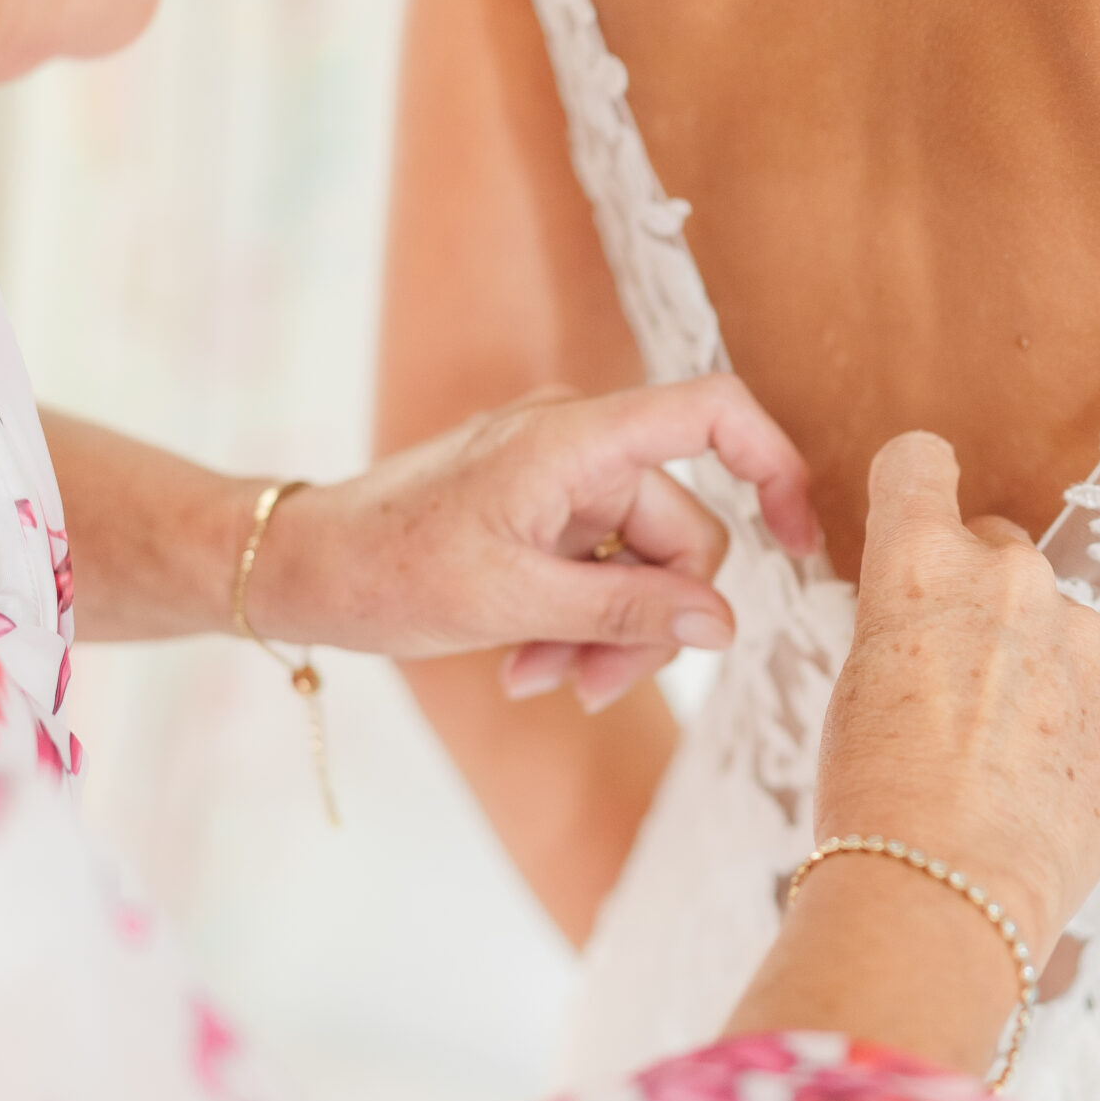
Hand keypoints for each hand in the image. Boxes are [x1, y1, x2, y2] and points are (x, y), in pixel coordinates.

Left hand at [246, 377, 819, 711]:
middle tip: (591, 689)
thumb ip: (626, 614)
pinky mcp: (544, 509)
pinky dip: (578, 621)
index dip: (776, 465)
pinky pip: (601, 567)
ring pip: (644, 565)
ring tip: (543, 684)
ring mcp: (562, 475)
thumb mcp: (513, 607)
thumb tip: (726, 625)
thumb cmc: (388, 571)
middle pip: (683, 530)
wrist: (299, 567)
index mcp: (575, 437)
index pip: (713, 411)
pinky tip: (530, 666)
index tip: (800, 544)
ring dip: (608, 635)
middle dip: (651, 620)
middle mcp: (579, 442)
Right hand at [727, 433, 1099, 1077]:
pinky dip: (1063, 714)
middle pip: (992, 546)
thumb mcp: (856, 683)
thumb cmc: (874, 799)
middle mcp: (1010, 579)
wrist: (946, 894)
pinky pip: (1087, 681)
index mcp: (921, 562)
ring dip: (1025, 658)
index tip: (914, 508)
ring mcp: (1080, 639)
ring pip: (1048, 620)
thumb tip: (932, 620)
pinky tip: (1029, 777)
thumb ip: (906, 622)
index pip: (920, 462)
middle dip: (970, 594)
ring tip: (986, 748)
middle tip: (940, 677)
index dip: (913, 487)